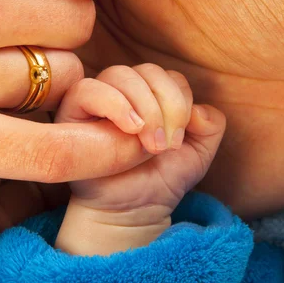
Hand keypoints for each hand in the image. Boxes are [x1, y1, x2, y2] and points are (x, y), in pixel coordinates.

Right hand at [53, 64, 225, 254]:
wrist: (132, 210)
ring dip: (142, 106)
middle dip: (165, 105)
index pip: (169, 76)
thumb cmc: (160, 178)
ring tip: (149, 143)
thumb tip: (199, 110)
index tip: (179, 140)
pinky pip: (86, 90)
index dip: (180, 102)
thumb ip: (211, 126)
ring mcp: (96, 98)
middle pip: (147, 71)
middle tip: (166, 145)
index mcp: (152, 93)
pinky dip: (113, 103)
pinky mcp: (72, 112)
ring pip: (120, 75)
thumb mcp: (198, 153)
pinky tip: (129, 128)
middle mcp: (124, 90)